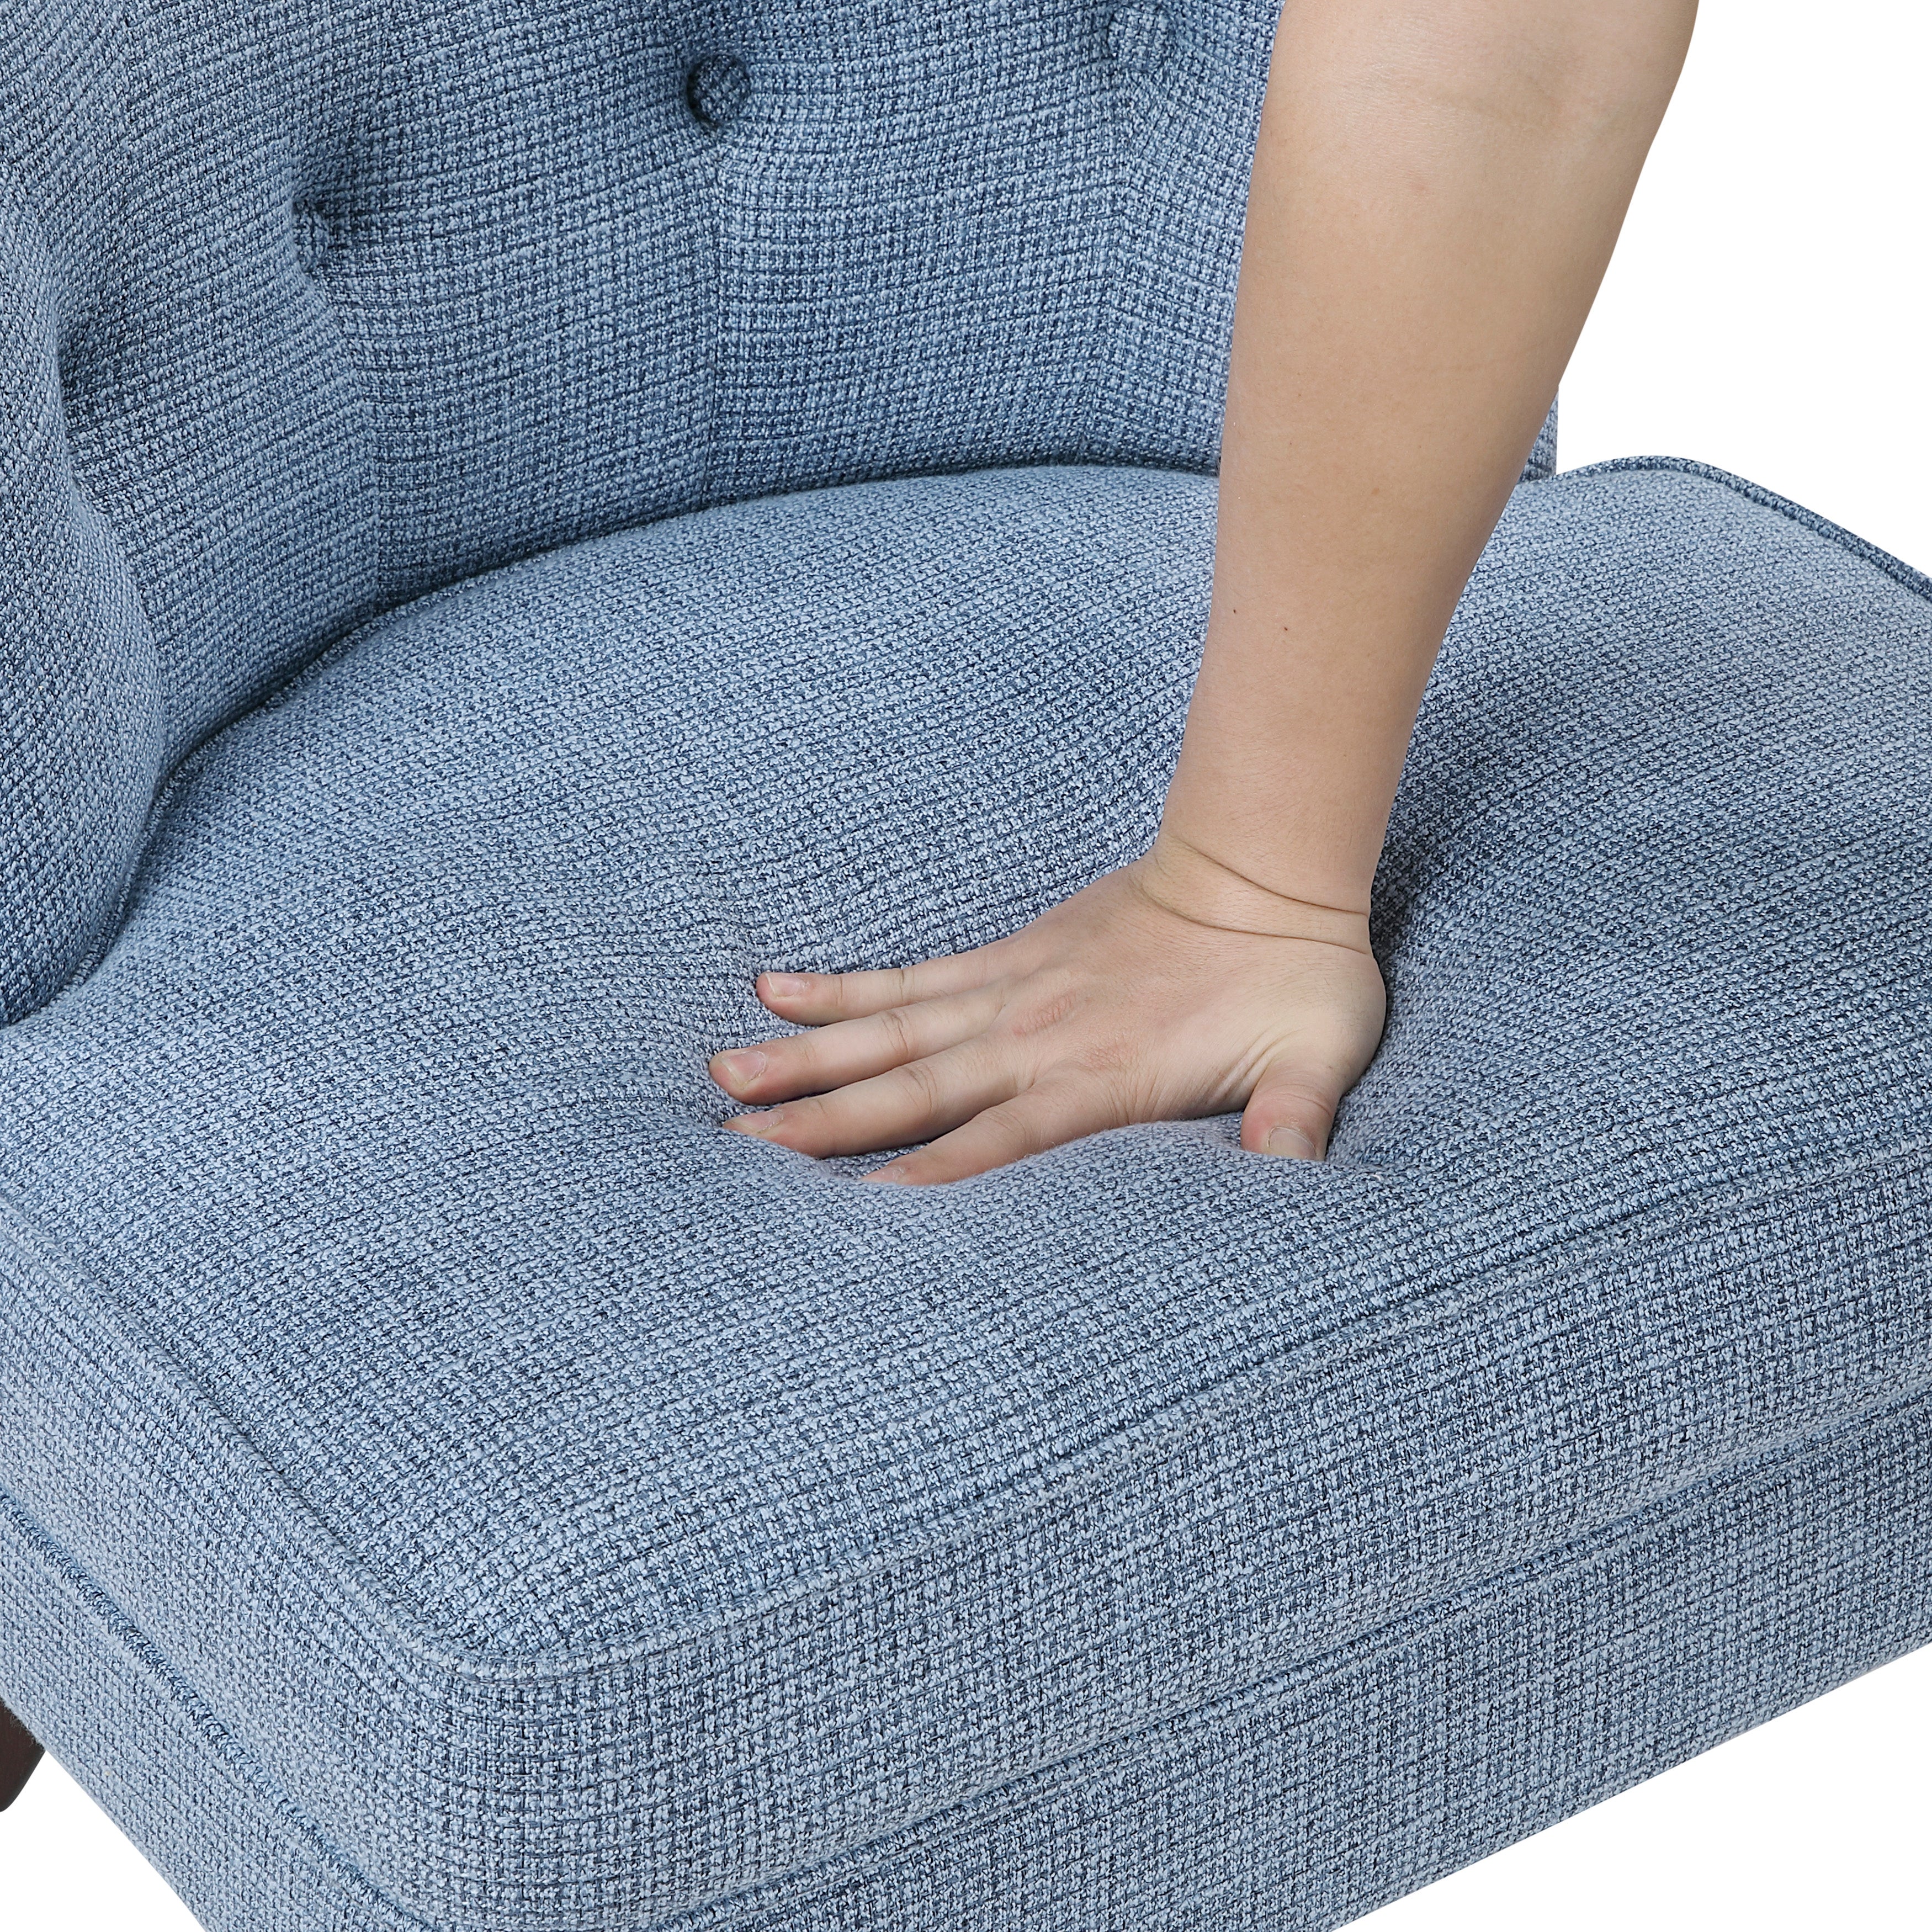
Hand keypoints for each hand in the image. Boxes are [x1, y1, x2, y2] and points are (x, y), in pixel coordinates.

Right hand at [707, 835, 1387, 1184]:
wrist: (1267, 866)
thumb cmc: (1298, 980)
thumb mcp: (1318, 1062)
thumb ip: (1294, 1126)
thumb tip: (1289, 1185)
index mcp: (1102, 1078)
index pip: (1001, 1139)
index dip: (932, 1173)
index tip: (853, 1205)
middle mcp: (1039, 1037)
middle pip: (918, 1085)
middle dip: (827, 1117)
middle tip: (737, 1139)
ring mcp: (1015, 993)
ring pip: (893, 1031)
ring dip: (811, 1054)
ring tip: (727, 1071)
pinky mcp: (1008, 958)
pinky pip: (912, 978)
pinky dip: (844, 989)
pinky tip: (778, 989)